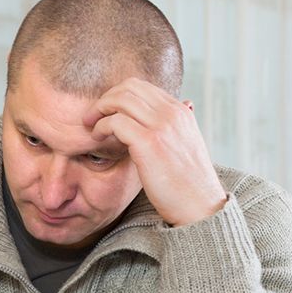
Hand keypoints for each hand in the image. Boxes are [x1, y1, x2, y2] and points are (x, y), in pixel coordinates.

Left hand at [84, 78, 226, 226]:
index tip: (105, 112)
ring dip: (99, 111)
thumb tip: (186, 103)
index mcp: (180, 111)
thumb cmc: (187, 181)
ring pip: (120, 99)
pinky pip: (115, 121)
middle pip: (128, 87)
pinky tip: (97, 138)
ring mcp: (162, 126)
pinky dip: (101, 127)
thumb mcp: (187, 144)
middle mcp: (173, 113)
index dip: (117, 96)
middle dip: (105, 99)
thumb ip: (178, 125)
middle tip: (92, 116)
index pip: (141, 86)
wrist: (199, 206)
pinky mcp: (149, 142)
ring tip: (91, 127)